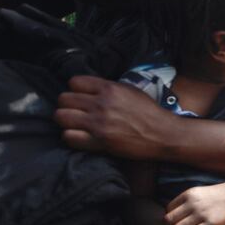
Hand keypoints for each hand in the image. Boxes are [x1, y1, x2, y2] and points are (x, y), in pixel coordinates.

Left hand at [56, 76, 173, 158]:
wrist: (163, 134)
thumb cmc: (148, 112)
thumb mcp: (131, 91)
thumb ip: (109, 88)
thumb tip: (89, 89)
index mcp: (110, 88)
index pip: (74, 82)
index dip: (76, 89)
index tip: (81, 96)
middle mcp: (101, 104)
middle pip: (64, 99)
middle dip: (67, 105)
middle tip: (75, 111)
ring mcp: (99, 123)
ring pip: (61, 117)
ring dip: (66, 120)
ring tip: (75, 123)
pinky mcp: (99, 142)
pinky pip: (68, 137)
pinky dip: (71, 136)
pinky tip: (80, 136)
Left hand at [163, 181, 224, 224]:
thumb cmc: (216, 195)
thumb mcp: (198, 193)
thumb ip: (185, 202)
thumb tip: (171, 214)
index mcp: (187, 195)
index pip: (168, 210)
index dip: (163, 222)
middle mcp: (191, 204)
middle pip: (169, 221)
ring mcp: (201, 214)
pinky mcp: (210, 223)